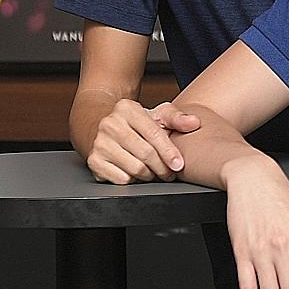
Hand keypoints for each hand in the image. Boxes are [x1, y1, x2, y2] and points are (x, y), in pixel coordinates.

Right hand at [85, 98, 201, 182]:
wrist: (102, 128)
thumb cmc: (135, 124)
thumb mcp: (156, 115)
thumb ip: (177, 118)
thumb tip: (194, 122)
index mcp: (127, 109)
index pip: (153, 134)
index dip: (169, 152)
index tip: (179, 165)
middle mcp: (110, 124)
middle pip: (145, 154)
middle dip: (162, 168)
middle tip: (169, 173)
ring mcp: (99, 143)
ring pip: (134, 169)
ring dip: (149, 175)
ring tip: (153, 171)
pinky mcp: (93, 161)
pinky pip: (121, 179)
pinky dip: (133, 180)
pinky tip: (135, 172)